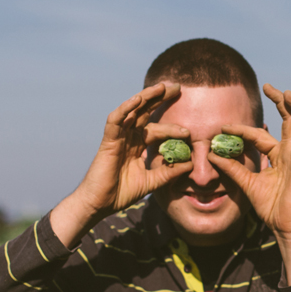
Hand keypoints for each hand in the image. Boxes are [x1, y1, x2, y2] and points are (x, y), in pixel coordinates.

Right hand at [73, 83, 193, 216]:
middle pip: (145, 112)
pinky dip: (125, 108)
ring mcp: (118, 138)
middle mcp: (128, 138)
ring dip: (146, 97)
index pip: (157, 129)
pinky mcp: (108, 141)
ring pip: (132, 111)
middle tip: (177, 88)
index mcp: (137, 145)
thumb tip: (190, 164)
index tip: (189, 132)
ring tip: (162, 87)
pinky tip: (137, 99)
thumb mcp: (152, 181)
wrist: (100, 204)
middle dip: (160, 99)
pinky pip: (115, 120)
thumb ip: (169, 172)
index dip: (172, 127)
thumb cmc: (121, 193)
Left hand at [209, 83, 290, 238]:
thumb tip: (212, 153)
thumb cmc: (269, 206)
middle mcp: (290, 152)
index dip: (242, 129)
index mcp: (277, 155)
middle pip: (288, 121)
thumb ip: (231, 167)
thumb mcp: (246, 182)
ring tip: (288, 94)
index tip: (223, 127)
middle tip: (268, 86)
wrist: (283, 225)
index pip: (259, 135)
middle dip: (280, 102)